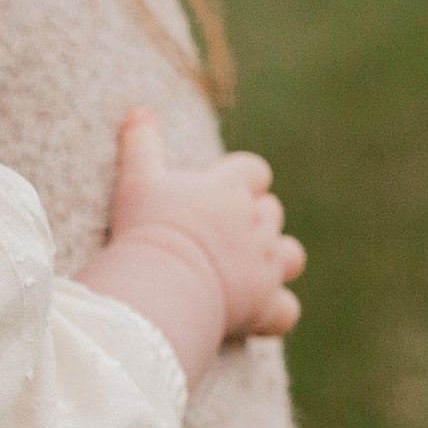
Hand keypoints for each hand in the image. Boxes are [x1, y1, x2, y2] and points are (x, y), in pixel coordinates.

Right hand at [76, 106, 305, 386]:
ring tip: (249, 273)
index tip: (225, 195)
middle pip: (271, 213)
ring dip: (277, 261)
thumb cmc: (148, 231)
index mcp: (230, 188)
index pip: (254, 172)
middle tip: (222, 241)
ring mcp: (265, 264)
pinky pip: (286, 310)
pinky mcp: (264, 304)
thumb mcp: (138, 182)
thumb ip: (141, 145)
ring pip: (291, 255)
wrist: (162, 285)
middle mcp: (256, 222)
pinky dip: (276, 312)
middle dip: (255, 223)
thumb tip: (137, 111)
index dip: (244, 183)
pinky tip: (258, 316)